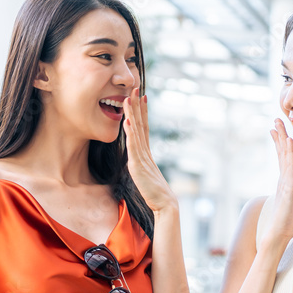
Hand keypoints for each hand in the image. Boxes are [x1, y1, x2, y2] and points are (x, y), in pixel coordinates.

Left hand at [123, 88, 176, 212]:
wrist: (165, 204)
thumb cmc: (156, 193)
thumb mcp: (146, 176)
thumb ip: (141, 166)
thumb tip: (137, 162)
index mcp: (146, 153)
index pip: (144, 128)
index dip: (142, 112)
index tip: (141, 97)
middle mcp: (145, 151)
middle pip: (141, 124)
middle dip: (138, 106)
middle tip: (136, 88)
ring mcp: (142, 157)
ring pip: (136, 131)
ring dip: (132, 113)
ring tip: (129, 98)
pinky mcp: (138, 165)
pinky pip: (133, 145)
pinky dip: (130, 132)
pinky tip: (127, 120)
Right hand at [264, 119, 292, 245]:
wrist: (280, 233)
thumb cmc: (288, 219)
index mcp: (286, 181)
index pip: (283, 158)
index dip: (281, 143)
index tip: (279, 130)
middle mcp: (284, 178)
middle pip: (281, 153)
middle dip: (279, 136)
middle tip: (275, 120)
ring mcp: (285, 182)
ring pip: (284, 156)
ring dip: (282, 139)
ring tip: (280, 124)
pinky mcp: (288, 187)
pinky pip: (289, 166)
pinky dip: (288, 153)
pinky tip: (288, 142)